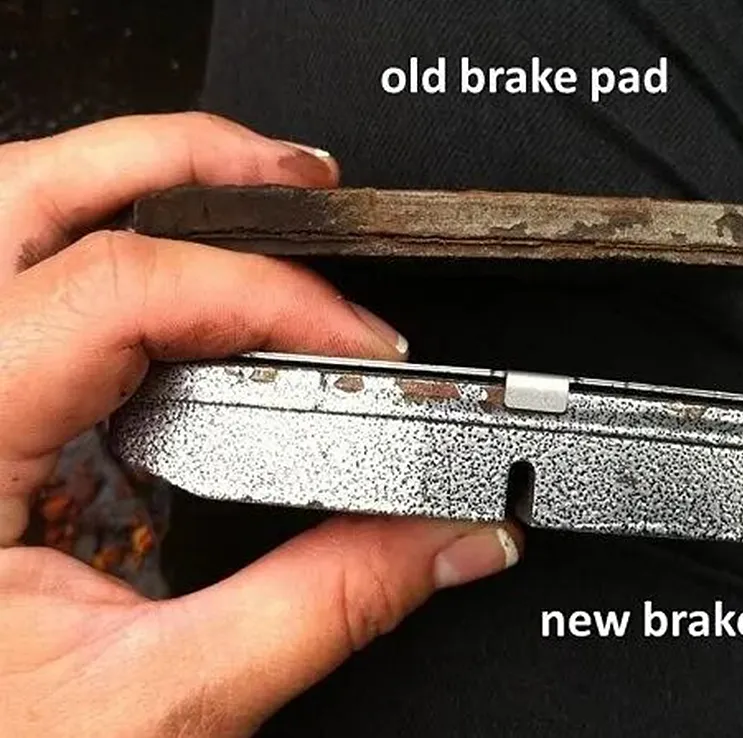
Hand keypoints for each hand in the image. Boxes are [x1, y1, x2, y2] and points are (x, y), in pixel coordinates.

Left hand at [0, 113, 520, 737]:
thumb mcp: (160, 698)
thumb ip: (325, 605)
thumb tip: (446, 537)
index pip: (120, 289)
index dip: (269, 297)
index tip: (363, 341)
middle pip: (39, 194)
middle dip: (191, 162)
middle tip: (305, 180)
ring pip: (20, 216)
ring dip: (144, 186)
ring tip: (255, 198)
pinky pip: (24, 281)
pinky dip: (115, 252)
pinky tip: (184, 287)